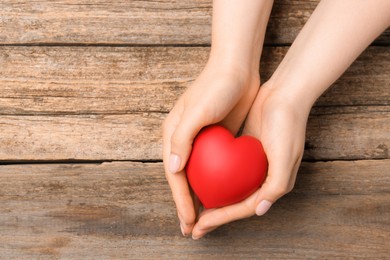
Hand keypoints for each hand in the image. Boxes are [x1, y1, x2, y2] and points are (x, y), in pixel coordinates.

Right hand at [163, 60, 259, 235]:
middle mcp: (184, 140)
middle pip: (183, 179)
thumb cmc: (216, 87)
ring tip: (204, 219)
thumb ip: (182, 138)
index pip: (174, 175)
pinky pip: (212, 167)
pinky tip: (221, 196)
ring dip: (199, 198)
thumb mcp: (197, 111)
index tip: (187, 222)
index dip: (180, 200)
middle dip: (185, 205)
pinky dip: (213, 184)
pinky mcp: (216, 139)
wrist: (237, 68)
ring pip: (197, 176)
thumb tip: (173, 168)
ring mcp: (200, 140)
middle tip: (191, 230)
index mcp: (173, 134)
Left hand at [191, 83, 308, 238]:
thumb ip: (275, 186)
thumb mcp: (285, 156)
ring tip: (192, 207)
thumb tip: (258, 210)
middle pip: (235, 203)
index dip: (222, 219)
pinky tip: (197, 179)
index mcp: (274, 185)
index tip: (200, 225)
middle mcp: (263, 179)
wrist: (283, 95)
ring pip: (229, 189)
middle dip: (214, 216)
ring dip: (212, 199)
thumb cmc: (286, 126)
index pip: (243, 208)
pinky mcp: (244, 152)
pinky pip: (226, 170)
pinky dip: (213, 178)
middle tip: (191, 227)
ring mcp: (253, 165)